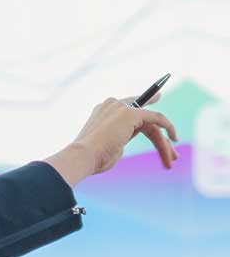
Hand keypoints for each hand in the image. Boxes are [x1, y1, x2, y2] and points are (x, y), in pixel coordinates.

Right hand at [44, 92, 178, 186]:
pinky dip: (167, 126)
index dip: (144, 104)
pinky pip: (156, 118)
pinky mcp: (130, 113)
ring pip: (150, 122)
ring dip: (162, 142)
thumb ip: (119, 139)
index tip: (157, 97)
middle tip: (172, 154)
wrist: (82, 156)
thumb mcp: (108, 147)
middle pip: (142, 118)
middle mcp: (111, 105)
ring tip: (172, 159)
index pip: (128, 108)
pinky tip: (174, 138)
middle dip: (159, 135)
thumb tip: (123, 142)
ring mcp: (120, 107)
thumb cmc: (92, 159)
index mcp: (102, 112)